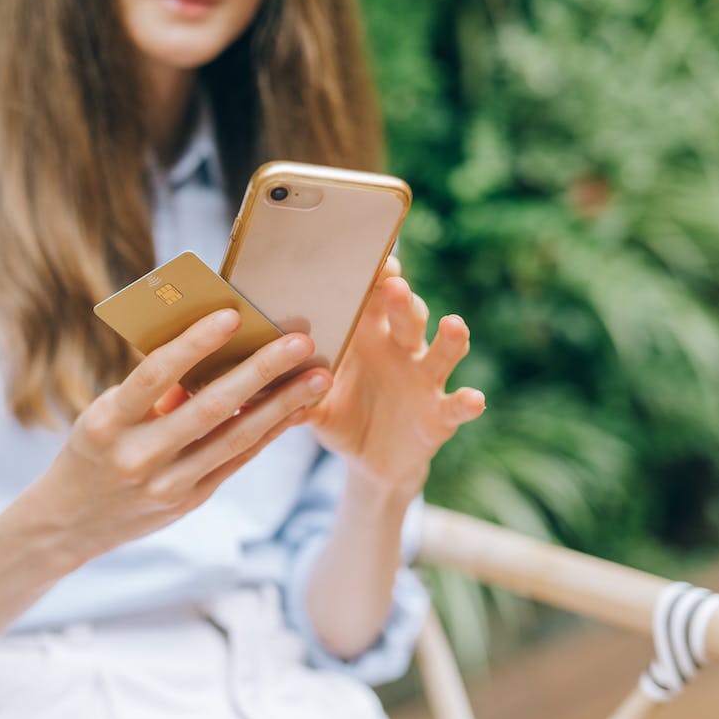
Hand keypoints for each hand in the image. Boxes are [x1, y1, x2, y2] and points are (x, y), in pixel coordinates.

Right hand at [21, 309, 333, 563]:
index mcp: (107, 422)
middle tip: (300, 341)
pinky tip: (296, 410)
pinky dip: (268, 432)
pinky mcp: (189, 500)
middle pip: (209, 407)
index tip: (233, 315)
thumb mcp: (105, 415)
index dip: (194, 344)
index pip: (154, 375)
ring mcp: (166, 484)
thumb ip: (152, 391)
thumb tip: (210, 350)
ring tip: (318, 377)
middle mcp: (137, 456)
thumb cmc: (93, 448)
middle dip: (260, 371)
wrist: (70, 522)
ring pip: (235, 437)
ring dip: (282, 405)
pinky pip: (237, 460)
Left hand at [304, 257, 484, 499]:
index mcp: (365, 337)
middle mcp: (399, 350)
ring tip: (453, 325)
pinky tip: (473, 398)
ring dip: (449, 338)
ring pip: (440, 351)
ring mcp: (423, 379)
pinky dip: (467, 402)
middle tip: (394, 283)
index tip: (369, 258)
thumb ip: (287, 390)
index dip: (373, 276)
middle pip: (406, 315)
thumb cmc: (337, 415)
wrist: (368, 460)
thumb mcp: (311, 403)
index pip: (371, 297)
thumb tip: (245, 385)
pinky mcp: (439, 414)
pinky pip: (456, 405)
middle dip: (401, 298)